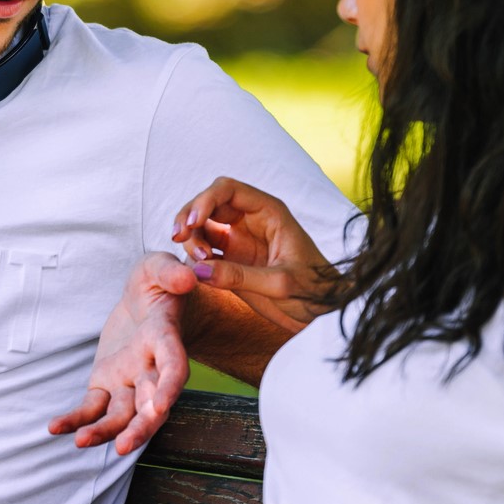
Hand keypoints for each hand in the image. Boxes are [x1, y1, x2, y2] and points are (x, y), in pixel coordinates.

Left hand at [48, 251, 194, 455]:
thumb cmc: (157, 281)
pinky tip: (56, 429)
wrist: (146, 298)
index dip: (170, 388)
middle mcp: (151, 368)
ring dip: (104, 431)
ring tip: (82, 443)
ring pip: (121, 414)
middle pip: (150, 405)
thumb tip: (186, 277)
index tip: (161, 408)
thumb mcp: (160, 267)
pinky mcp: (106, 383)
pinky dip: (76, 420)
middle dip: (140, 427)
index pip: (174, 368)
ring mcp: (129, 380)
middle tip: (125, 447)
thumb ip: (171, 272)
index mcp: (166, 340)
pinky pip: (92, 407)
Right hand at [171, 177, 338, 332]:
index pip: (228, 190)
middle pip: (209, 204)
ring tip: (199, 262)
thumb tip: (199, 269)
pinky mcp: (232, 262)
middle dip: (190, 217)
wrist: (324, 314)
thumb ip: (239, 276)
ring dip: (192, 240)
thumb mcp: (280, 284)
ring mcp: (240, 241)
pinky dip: (195, 258)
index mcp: (268, 212)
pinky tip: (197, 272)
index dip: (204, 200)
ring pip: (203, 227)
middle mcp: (251, 221)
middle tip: (178, 238)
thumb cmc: (314, 292)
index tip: (191, 223)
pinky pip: (205, 252)